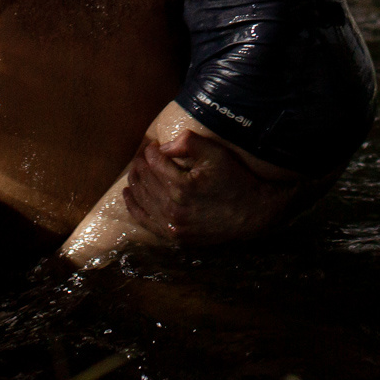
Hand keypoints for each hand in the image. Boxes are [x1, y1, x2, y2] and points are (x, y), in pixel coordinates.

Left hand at [122, 131, 300, 244]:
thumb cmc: (233, 179)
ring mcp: (174, 226)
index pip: (154, 162)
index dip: (150, 151)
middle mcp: (174, 209)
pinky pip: (146, 222)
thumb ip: (187, 142)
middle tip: (141, 156)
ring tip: (134, 170)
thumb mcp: (215, 153)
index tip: (152, 145)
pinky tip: (128, 194)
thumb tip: (162, 147)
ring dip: (135, 182)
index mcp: (182, 186)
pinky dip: (134, 207)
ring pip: (143, 200)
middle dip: (140, 165)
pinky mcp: (176, 237)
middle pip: (146, 181)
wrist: (251, 213)